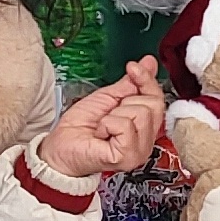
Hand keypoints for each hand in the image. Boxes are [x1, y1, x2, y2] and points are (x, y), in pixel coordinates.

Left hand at [40, 56, 166, 186]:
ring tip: (104, 126)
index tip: (133, 68)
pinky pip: (125, 126)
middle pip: (154, 105)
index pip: (159, 98)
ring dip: (114, 115)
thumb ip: (131, 83)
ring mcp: (139, 151)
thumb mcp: (108, 96)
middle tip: (109, 114)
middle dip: (126, 102)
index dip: (146, 80)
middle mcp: (146, 140)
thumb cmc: (80, 127)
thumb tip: (149, 63)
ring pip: (141, 114)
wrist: (60, 146)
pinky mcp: (128, 156)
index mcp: (144, 126)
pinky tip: (101, 134)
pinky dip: (108, 124)